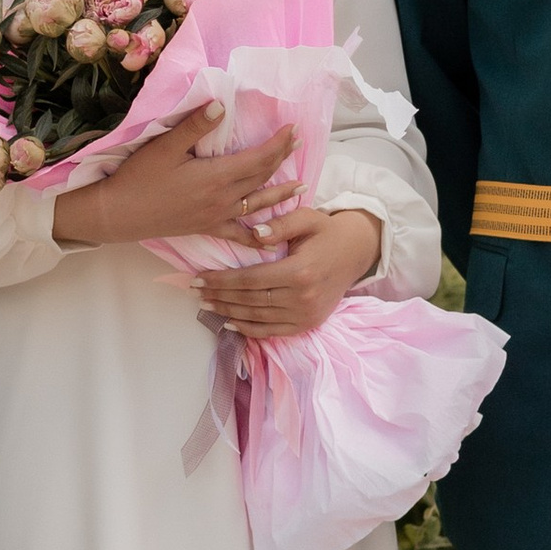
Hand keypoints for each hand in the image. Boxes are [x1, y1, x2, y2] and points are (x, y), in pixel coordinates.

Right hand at [52, 106, 294, 250]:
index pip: (258, 159)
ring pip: (257, 204)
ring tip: (301, 188)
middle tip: (297, 144)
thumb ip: (195, 126)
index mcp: (216, 176)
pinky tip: (271, 241)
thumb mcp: (165, 146)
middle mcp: (223, 199)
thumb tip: (221, 106)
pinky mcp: (207, 228)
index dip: (278, 144)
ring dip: (281, 194)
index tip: (293, 129)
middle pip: (261, 177)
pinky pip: (239, 234)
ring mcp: (217, 216)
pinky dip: (258, 236)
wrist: (119, 214)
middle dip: (281, 159)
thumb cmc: (140, 177)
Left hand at [200, 203, 381, 338]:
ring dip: (227, 311)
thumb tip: (255, 233)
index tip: (199, 277)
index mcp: (301, 271)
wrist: (355, 253)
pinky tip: (228, 322)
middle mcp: (303, 298)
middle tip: (195, 290)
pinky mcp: (307, 324)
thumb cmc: (326, 232)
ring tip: (205, 303)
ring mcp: (306, 315)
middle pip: (250, 300)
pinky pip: (272, 331)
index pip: (251, 279)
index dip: (222, 280)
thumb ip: (281, 224)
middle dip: (219, 295)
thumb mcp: (307, 218)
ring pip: (257, 317)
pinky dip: (248, 329)